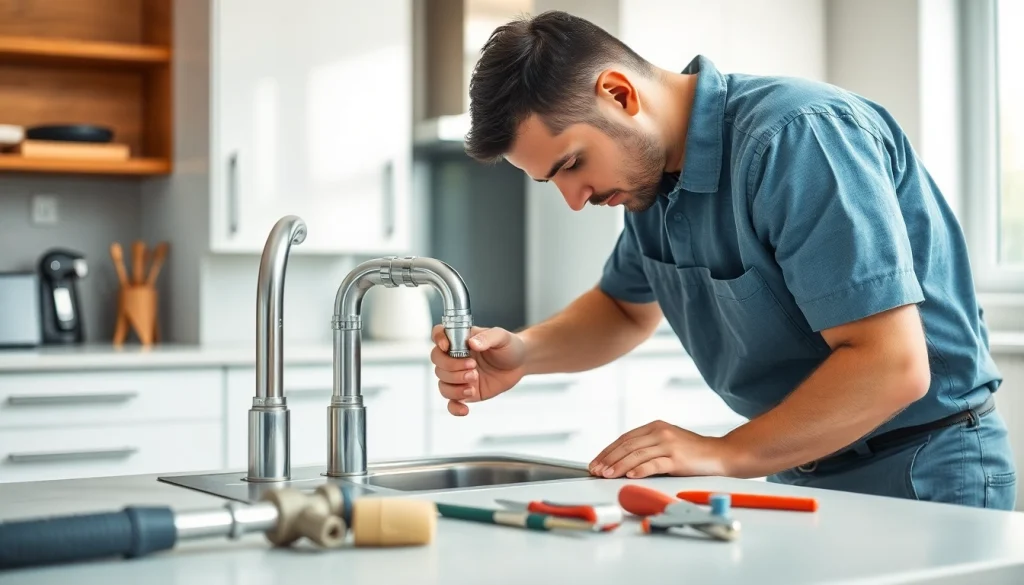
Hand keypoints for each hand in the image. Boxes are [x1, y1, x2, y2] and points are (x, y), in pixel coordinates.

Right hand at [431, 324, 526, 415]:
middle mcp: (455, 358)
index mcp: (460, 341)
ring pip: (443, 384)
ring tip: (473, 384)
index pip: (439, 335)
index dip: (438, 339)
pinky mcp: (466, 392)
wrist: (520, 364)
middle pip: (438, 362)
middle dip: (452, 368)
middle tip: (473, 368)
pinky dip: (454, 408)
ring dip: (455, 387)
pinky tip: (465, 410)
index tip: (446, 347)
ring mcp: (459, 376)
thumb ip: (487, 337)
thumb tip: (472, 343)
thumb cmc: (509, 346)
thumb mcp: (502, 337)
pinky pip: (452, 403)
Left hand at [588, 420, 732, 478]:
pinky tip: (629, 475)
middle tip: (596, 471)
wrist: (720, 454)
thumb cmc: (692, 452)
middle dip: (608, 459)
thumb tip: (621, 461)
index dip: (608, 451)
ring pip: (636, 454)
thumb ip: (647, 447)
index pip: (624, 439)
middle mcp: (660, 432)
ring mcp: (669, 444)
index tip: (596, 462)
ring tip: (606, 475)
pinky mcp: (677, 458)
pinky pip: (654, 463)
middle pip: (627, 445)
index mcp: (655, 427)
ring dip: (618, 465)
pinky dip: (640, 469)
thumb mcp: (667, 443)